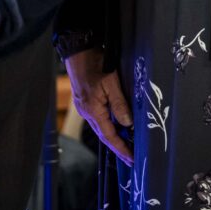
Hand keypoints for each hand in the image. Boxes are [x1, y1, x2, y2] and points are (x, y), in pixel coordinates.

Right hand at [65, 48, 133, 165]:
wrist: (78, 50)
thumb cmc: (95, 63)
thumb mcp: (111, 82)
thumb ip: (119, 104)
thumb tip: (128, 125)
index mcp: (92, 110)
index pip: (109, 136)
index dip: (121, 149)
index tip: (132, 159)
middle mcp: (86, 112)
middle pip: (103, 135)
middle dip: (117, 146)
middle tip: (130, 157)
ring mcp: (83, 106)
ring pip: (99, 127)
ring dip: (112, 136)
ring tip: (125, 144)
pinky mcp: (83, 100)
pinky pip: (96, 118)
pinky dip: (106, 126)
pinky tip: (114, 125)